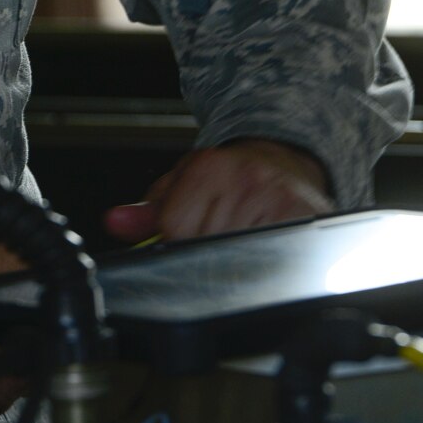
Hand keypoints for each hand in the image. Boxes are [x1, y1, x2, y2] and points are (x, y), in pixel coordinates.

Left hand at [103, 138, 332, 244]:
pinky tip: (262, 247)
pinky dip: (264, 261)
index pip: (175, 227)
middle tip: (219, 234)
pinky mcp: (305, 218)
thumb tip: (116, 223)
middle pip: (205, 244)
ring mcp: (277, 198)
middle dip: (204, 250)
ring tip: (241, 236)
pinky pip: (272, 257)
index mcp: (209, 166)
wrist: (283, 162)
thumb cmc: (229, 176)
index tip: (186, 234)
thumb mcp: (183, 183)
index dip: (176, 239)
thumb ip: (147, 209)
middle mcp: (245, 177)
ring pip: (237, 257)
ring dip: (235, 258)